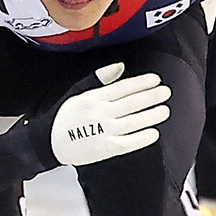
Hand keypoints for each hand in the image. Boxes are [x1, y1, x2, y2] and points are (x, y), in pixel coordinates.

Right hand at [50, 62, 170, 166]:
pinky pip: (128, 143)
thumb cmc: (65, 117)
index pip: (122, 87)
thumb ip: (100, 79)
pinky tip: (154, 133)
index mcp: (93, 97)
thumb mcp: (78, 92)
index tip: (155, 80)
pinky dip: (142, 138)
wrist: (49, 142)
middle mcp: (100, 113)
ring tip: (164, 110)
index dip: (141, 83)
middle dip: (151, 96)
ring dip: (151, 115)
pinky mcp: (105, 149)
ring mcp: (103, 131)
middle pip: (131, 103)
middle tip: (165, 92)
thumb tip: (120, 66)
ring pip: (133, 122)